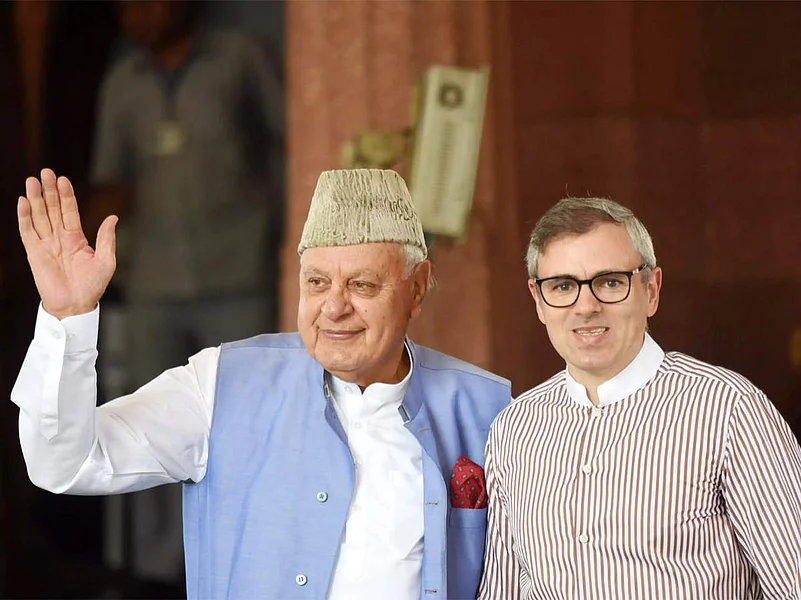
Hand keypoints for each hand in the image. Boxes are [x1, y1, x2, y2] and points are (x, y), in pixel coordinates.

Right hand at [17, 169, 117, 318]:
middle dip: (49, 190)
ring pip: (39, 216)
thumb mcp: (105, 260)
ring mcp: (46, 244)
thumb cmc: (92, 286)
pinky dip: (24, 217)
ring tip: (32, 180)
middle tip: (46, 172)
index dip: (66, 195)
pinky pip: (27, 232)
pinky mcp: (34, 253)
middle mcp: (60, 238)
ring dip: (35, 199)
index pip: (69, 211)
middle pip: (52, 208)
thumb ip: (106, 238)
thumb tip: (113, 217)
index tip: (63, 179)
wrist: (76, 305)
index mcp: (76, 238)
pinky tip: (23, 202)